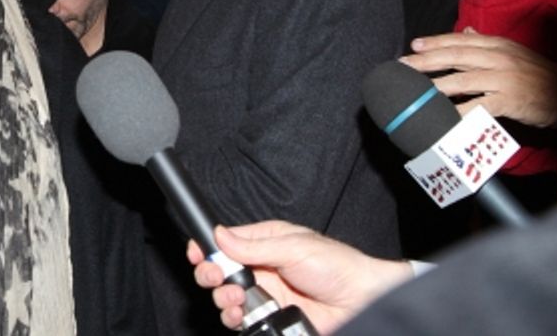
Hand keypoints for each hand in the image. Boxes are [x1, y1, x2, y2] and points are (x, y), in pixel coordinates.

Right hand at [187, 221, 412, 332]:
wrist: (360, 301)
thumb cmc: (336, 266)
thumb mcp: (293, 247)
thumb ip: (253, 246)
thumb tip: (220, 236)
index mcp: (265, 242)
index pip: (225, 242)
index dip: (207, 247)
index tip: (196, 253)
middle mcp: (261, 268)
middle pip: (219, 271)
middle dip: (210, 275)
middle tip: (215, 279)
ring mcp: (264, 294)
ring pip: (225, 298)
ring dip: (222, 299)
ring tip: (234, 299)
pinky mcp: (270, 317)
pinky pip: (241, 320)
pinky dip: (234, 319)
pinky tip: (239, 315)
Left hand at [403, 30, 556, 127]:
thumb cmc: (539, 75)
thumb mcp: (513, 53)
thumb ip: (485, 44)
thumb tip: (462, 31)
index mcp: (497, 45)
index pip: (460, 40)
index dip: (435, 42)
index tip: (413, 46)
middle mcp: (498, 57)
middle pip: (456, 56)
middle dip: (426, 61)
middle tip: (402, 66)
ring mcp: (504, 78)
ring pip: (463, 80)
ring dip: (436, 87)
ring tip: (415, 92)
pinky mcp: (510, 100)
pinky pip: (479, 107)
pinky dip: (461, 113)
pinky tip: (445, 118)